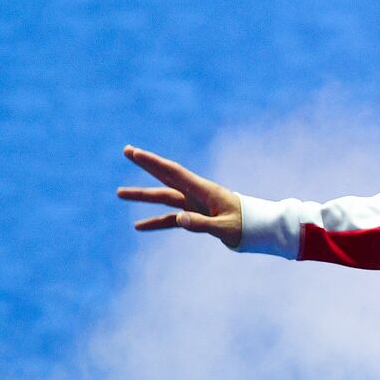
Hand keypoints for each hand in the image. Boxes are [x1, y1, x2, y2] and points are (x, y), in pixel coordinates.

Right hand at [117, 145, 242, 247]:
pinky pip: (171, 220)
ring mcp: (194, 205)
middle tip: (126, 150)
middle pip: (165, 177)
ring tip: (119, 192)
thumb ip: (202, 224)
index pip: (173, 173)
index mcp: (203, 191)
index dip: (153, 162)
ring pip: (164, 198)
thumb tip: (178, 219)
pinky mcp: (196, 217)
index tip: (135, 152)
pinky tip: (138, 226)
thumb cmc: (247, 226)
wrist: (260, 228)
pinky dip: (155, 222)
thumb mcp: (225, 228)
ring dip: (142, 195)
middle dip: (146, 164)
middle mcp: (196, 194)